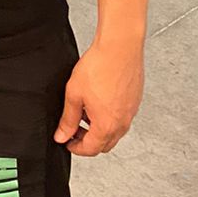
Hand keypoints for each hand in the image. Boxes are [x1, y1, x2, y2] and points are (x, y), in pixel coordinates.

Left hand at [53, 39, 144, 156]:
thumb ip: (68, 119)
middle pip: (104, 144)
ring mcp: (131, 112)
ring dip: (99, 129)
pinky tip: (99, 100)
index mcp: (107, 126)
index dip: (75, 148)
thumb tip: (62, 136)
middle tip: (74, 129)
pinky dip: (110, 117)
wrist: (120, 47)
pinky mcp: (135, 100)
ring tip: (86, 111)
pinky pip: (122, 117)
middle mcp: (122, 123)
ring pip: (115, 132)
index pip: (91, 149)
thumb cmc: (99, 66)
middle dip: (88, 141)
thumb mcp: (74, 94)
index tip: (67, 141)